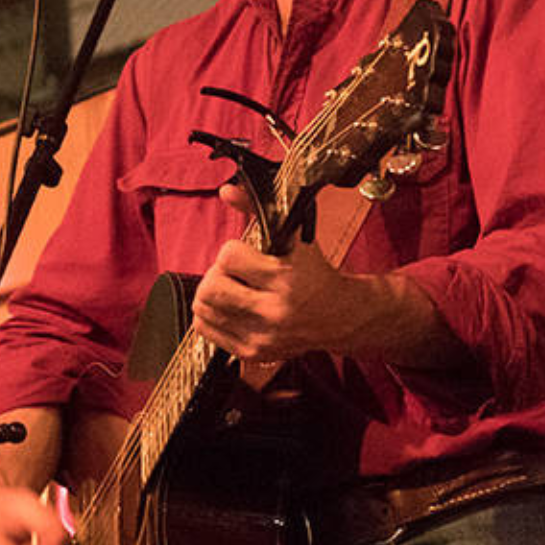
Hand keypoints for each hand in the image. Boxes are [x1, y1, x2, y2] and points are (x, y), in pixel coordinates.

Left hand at [191, 183, 359, 361]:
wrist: (340, 316)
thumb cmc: (316, 273)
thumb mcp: (294, 236)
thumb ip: (257, 210)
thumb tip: (226, 190)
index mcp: (284, 278)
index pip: (228, 258)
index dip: (232, 251)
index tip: (245, 253)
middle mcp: (273, 311)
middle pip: (210, 288)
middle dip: (217, 274)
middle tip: (232, 272)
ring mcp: (261, 337)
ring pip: (203, 309)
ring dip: (212, 293)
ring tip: (232, 288)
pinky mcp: (252, 353)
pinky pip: (206, 329)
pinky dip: (211, 314)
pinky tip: (231, 306)